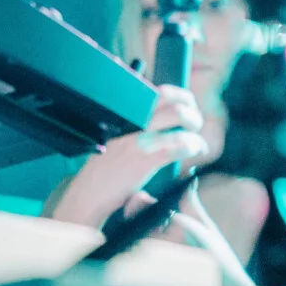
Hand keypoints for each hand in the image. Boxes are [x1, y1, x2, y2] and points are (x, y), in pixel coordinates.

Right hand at [47, 85, 207, 229]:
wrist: (89, 193)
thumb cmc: (105, 167)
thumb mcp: (117, 137)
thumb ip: (138, 124)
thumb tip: (168, 116)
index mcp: (126, 113)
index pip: (161, 92)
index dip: (180, 98)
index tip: (188, 107)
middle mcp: (132, 120)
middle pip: (173, 100)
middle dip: (191, 110)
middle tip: (195, 123)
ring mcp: (138, 137)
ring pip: (179, 115)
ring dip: (194, 126)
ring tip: (196, 140)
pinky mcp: (144, 158)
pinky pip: (179, 143)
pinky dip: (193, 145)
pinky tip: (195, 151)